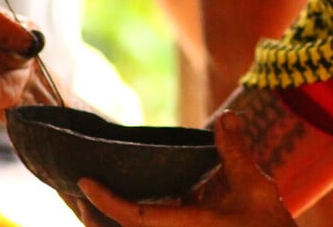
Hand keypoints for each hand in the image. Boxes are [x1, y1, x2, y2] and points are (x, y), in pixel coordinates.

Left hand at [77, 111, 296, 226]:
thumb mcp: (256, 189)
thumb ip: (236, 154)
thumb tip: (226, 117)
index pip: (136, 218)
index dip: (107, 201)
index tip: (86, 181)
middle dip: (95, 218)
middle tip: (76, 192)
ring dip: (109, 221)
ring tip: (90, 199)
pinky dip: (132, 219)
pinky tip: (129, 206)